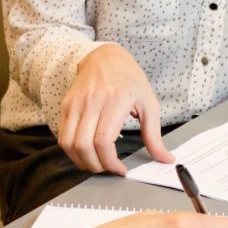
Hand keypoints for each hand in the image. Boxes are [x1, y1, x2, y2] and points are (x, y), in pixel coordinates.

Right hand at [59, 44, 174, 174]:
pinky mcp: (66, 106)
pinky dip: (72, 151)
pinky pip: (63, 136)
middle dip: (96, 166)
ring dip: (81, 161)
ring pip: (69, 144)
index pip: (103, 140)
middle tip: (108, 169)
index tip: (120, 169)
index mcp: (116, 101)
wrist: (105, 57)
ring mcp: (76, 104)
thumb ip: (154, 135)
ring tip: (97, 163)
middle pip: (83, 146)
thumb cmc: (129, 80)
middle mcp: (92, 102)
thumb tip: (165, 159)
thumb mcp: (149, 103)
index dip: (110, 162)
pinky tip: (86, 152)